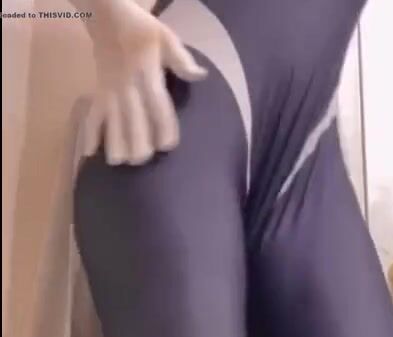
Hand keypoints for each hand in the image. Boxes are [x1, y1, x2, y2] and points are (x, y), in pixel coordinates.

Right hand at [80, 0, 205, 164]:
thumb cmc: (142, 31)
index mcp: (146, 73)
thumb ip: (182, 60)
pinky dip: (90, 135)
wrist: (107, 17)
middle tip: (144, 159)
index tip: (167, 145)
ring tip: (122, 161)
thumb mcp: (166, 37)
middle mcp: (127, 86)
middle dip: (138, 144)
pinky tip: (90, 154)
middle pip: (132, 121)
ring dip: (115, 145)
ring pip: (111, 124)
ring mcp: (109, 92)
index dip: (163, 127)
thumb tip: (201, 75)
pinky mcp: (97, 94)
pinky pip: (91, 116)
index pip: (156, 104)